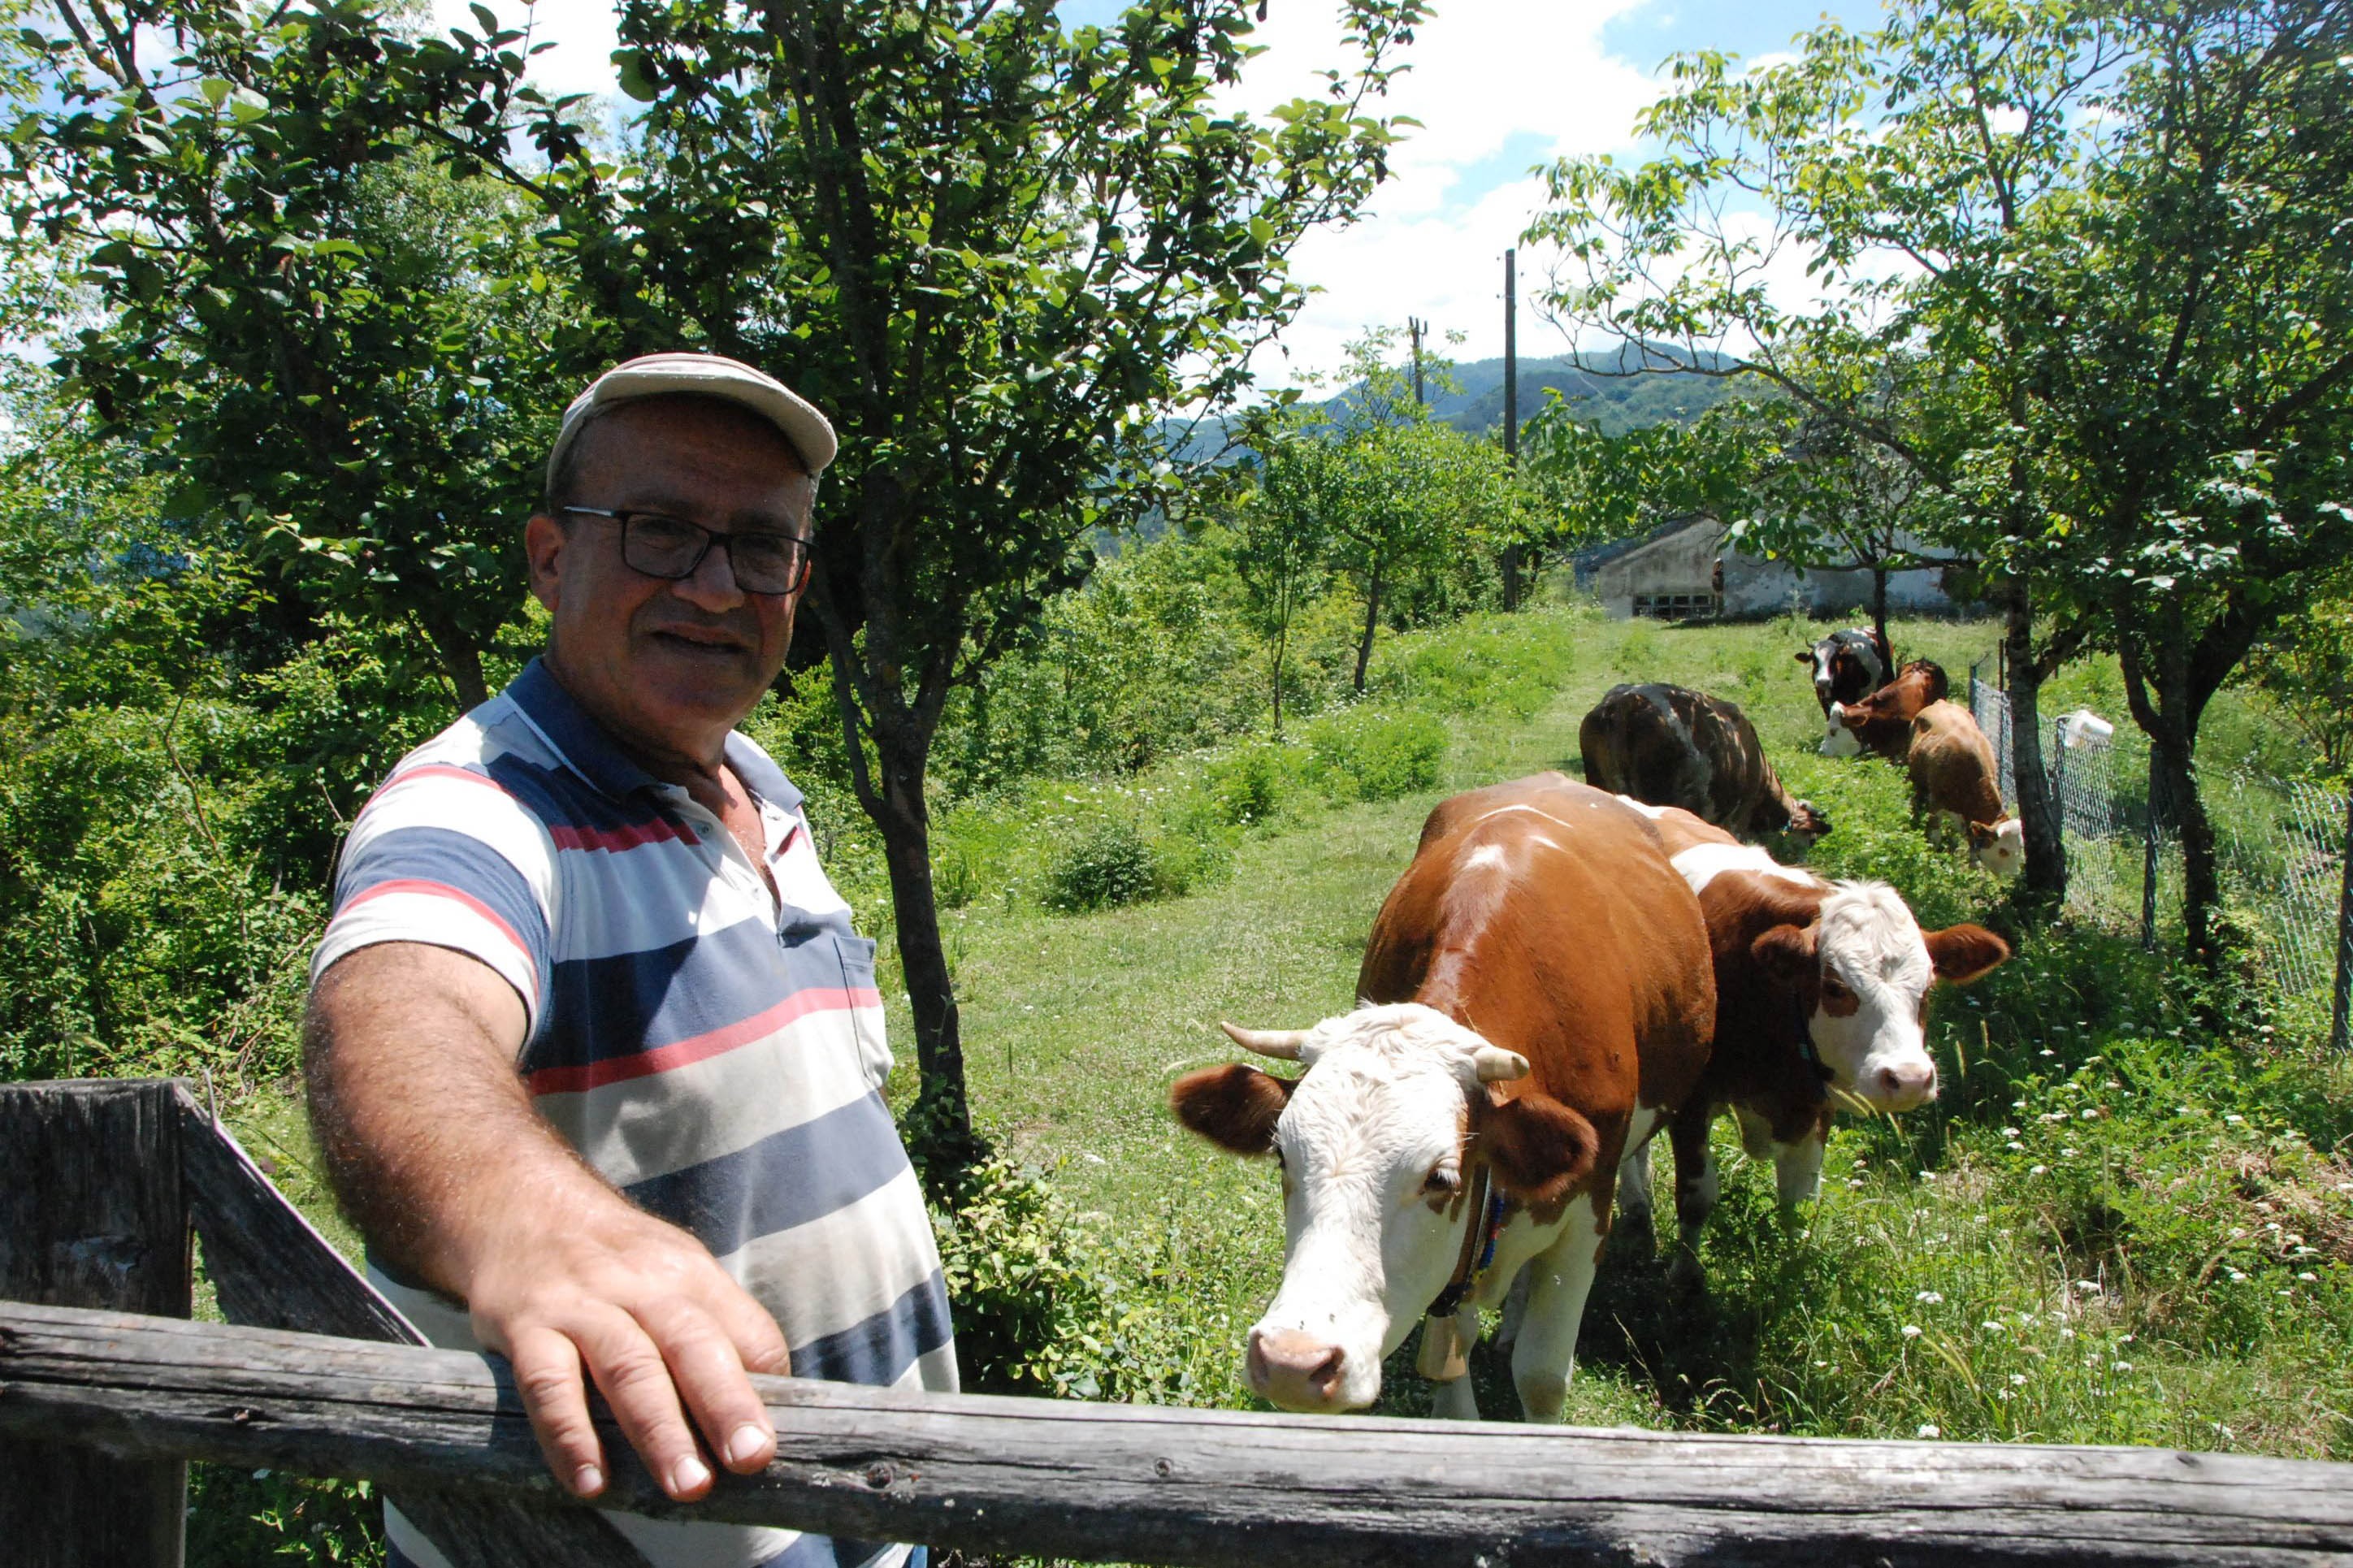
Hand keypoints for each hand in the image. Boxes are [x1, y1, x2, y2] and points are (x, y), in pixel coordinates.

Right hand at [463, 1201, 791, 1502]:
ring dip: (659, 1430)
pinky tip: (589, 1482)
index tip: (773, 1440)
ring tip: (687, 1486)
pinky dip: (569, 1436)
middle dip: (726, 1405)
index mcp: (691, 1274)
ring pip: (629, 1366)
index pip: (748, 1331)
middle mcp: (642, 1284)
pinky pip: (549, 1385)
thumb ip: (714, 1328)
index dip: (766, 1386)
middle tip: (750, 1460)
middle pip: (693, 1344)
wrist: (520, 1204)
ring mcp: (582, 1304)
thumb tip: (763, 1404)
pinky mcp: (526, 1325)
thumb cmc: (615, 1261)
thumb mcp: (673, 1271)